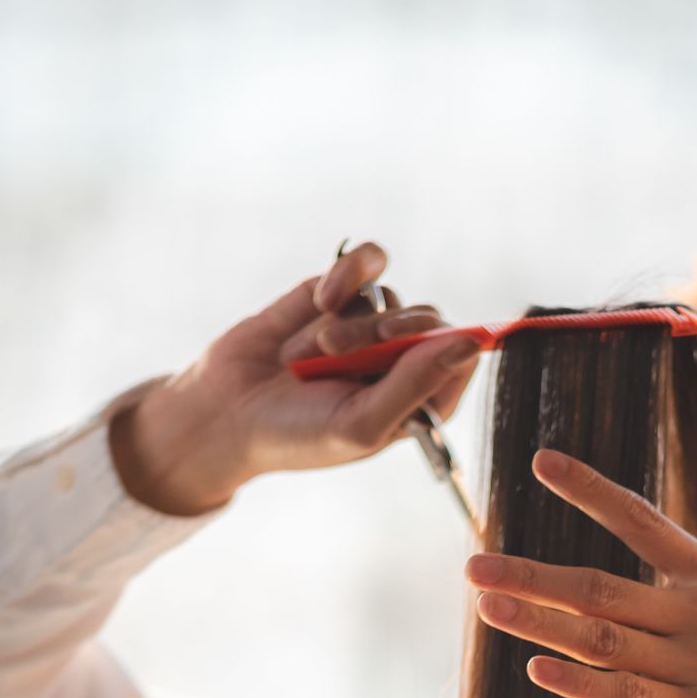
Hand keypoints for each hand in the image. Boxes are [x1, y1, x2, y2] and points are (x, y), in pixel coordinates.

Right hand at [112, 243, 479, 516]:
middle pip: (429, 324)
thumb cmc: (297, 434)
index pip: (463, 361)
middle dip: (388, 335)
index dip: (450, 347)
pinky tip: (320, 301)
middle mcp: (401, 363)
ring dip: (348, 323)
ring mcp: (370, 324)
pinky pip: (367, 263)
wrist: (226, 410)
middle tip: (340, 352)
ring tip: (306, 354)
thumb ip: (417, 384)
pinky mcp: (340, 292)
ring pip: (390, 298)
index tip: (415, 347)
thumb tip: (471, 342)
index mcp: (418, 404)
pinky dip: (345, 275)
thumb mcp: (361, 423)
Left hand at [465, 450, 696, 697]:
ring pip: (598, 636)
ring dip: (537, 618)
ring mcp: (692, 667)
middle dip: (530, 573)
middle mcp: (696, 614)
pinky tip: (535, 667)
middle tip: (472, 561)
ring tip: (485, 602)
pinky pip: (623, 695)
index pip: (641, 520)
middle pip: (597, 587)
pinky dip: (577, 681)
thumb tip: (651, 610)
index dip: (588, 489)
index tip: (540, 462)